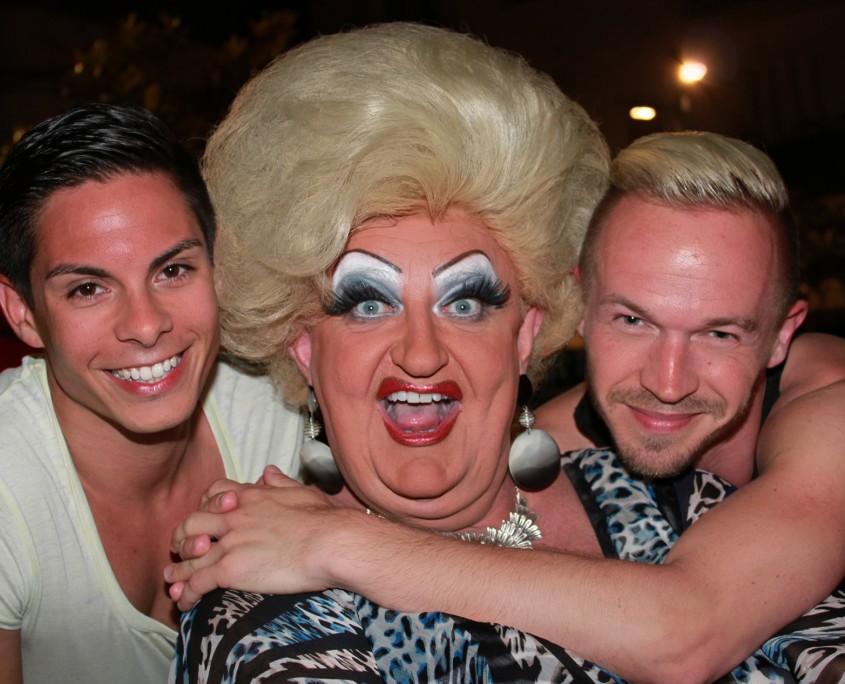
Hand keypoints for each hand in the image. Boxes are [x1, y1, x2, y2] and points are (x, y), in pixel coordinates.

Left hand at [164, 465, 340, 609]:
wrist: (330, 542)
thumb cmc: (324, 519)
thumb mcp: (302, 492)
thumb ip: (280, 482)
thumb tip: (268, 472)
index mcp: (251, 496)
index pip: (214, 493)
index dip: (204, 505)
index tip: (203, 517)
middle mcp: (234, 516)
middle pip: (192, 523)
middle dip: (181, 538)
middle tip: (178, 551)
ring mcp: (230, 542)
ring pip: (190, 556)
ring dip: (178, 572)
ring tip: (172, 583)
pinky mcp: (230, 569)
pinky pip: (198, 582)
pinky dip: (187, 594)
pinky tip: (186, 603)